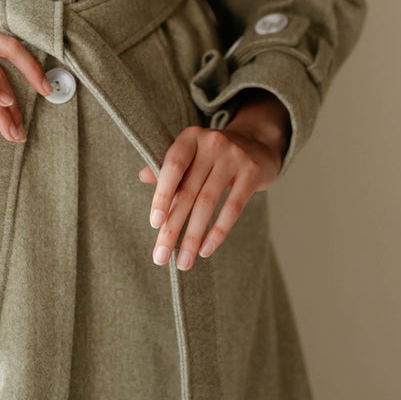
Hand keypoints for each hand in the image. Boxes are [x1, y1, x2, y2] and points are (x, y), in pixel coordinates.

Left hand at [138, 93, 288, 269]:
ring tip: (184, 262)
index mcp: (190, 138)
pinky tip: (206, 249)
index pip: (172, 167)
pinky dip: (217, 232)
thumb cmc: (215, 155)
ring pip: (207, 203)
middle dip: (172, 228)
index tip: (154, 224)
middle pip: (188, 191)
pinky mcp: (252, 172)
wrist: (258, 144)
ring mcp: (234, 157)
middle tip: (161, 257)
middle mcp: (212, 143)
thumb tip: (143, 177)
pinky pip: (233, 207)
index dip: (162, 195)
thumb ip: (169, 168)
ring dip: (192, 237)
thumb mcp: (192, 155)